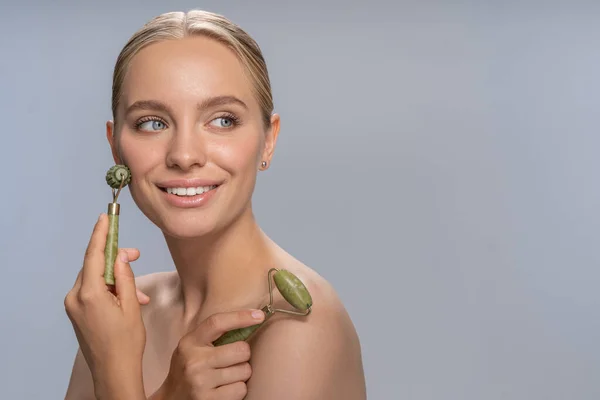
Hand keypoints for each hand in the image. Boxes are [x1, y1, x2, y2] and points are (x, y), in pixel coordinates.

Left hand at [64, 213, 147, 398]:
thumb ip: (125, 277)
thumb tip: (121, 256)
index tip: (105, 217)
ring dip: (115, 278)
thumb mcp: (131, 306)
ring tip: (137, 291)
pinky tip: (128, 299)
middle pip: (94, 266)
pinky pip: (92, 292)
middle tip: (136, 255)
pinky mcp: (76, 313)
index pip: (93, 255)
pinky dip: (109, 290)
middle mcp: (75, 297)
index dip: (100, 234)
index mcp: (89, 294)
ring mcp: (73, 306)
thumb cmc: (127, 342)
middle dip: (114, 259)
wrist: (113, 372)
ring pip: (95, 279)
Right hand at [153, 310, 265, 399]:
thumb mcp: (192, 347)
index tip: (259, 315)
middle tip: (232, 360)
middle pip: (241, 350)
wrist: (170, 399)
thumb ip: (212, 335)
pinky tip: (224, 389)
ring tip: (225, 376)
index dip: (240, 317)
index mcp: (190, 343)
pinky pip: (241, 389)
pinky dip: (237, 389)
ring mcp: (201, 383)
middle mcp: (194, 362)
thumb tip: (249, 319)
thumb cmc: (188, 368)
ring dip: (241, 374)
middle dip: (243, 355)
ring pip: (244, 371)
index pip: (217, 323)